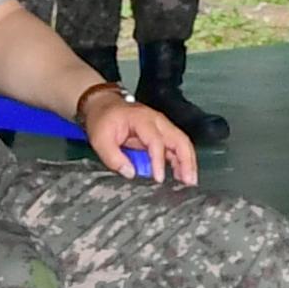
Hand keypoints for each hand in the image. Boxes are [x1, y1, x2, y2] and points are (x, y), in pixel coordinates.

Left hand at [81, 87, 196, 185]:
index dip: (158, 161)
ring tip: (188, 182)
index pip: (156, 141)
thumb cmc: (103, 119)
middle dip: (186, 161)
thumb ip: (113, 157)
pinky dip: (182, 161)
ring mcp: (162, 127)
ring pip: (182, 144)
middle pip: (180, 140)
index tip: (159, 179)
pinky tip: (181, 175)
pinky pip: (177, 147)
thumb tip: (130, 173)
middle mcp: (158, 121)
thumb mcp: (100, 139)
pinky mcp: (162, 134)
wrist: (104, 105)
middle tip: (188, 182)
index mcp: (143, 120)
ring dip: (188, 162)